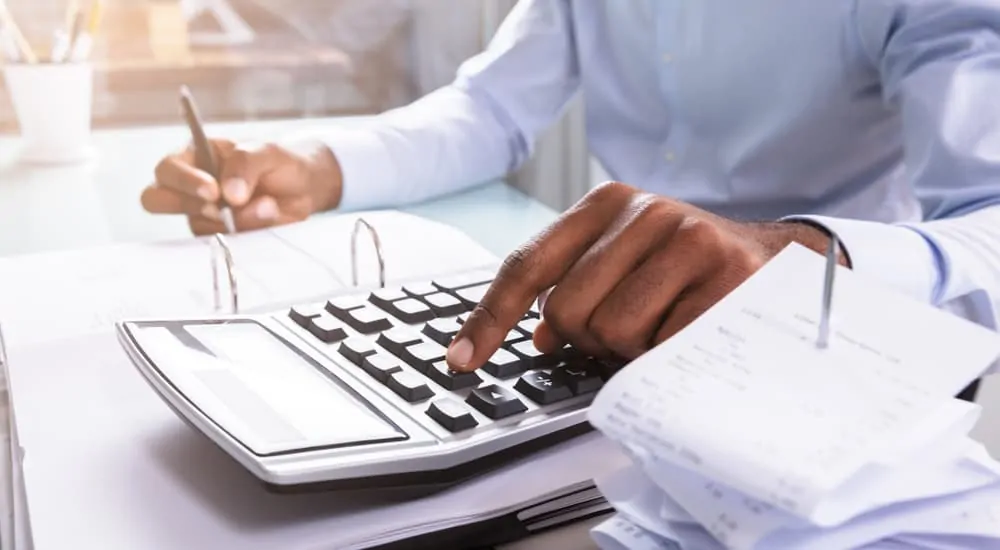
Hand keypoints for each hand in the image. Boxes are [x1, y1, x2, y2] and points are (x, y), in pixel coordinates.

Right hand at [141, 139, 342, 234]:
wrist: (304, 189)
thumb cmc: (278, 163)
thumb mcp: (266, 151)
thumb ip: (245, 164)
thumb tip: (230, 194)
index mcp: (195, 158)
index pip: (167, 169)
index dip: (183, 181)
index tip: (213, 191)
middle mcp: (190, 188)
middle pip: (155, 200)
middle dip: (186, 204)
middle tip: (219, 207)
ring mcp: (203, 216)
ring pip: (197, 226)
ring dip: (234, 220)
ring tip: (267, 207)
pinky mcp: (222, 237)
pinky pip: (223, 243)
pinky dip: (247, 233)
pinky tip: (267, 219)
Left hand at [446, 182, 844, 370]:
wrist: (779, 263)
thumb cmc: (688, 269)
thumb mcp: (626, 260)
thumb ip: (574, 286)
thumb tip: (540, 335)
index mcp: (607, 203)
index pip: (528, 265)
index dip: (490, 318)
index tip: (462, 361)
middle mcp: (645, 212)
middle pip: (569, 311)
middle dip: (591, 338)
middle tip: (630, 327)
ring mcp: (689, 239)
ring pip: (614, 332)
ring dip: (634, 349)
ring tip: (666, 325)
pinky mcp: (727, 276)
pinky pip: (665, 347)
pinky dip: (669, 356)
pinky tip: (693, 333)